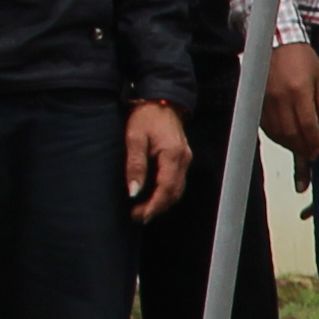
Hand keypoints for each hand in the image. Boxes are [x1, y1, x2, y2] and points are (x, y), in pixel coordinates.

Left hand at [121, 100, 191, 221]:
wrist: (161, 101)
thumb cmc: (146, 117)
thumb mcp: (135, 138)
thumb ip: (135, 165)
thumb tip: (133, 191)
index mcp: (172, 155)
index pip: (166, 188)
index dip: (153, 205)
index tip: (139, 215)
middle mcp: (183, 159)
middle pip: (174, 193)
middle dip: (157, 208)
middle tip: (137, 216)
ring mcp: (185, 159)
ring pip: (177, 190)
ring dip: (162, 203)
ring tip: (142, 210)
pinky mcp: (182, 159)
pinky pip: (177, 182)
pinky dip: (165, 193)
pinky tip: (152, 196)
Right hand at [263, 42, 318, 156]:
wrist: (276, 41)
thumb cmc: (301, 57)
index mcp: (299, 91)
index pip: (308, 125)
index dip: (315, 141)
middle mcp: (281, 98)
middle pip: (291, 133)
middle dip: (303, 148)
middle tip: (312, 154)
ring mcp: (266, 100)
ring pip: (277, 132)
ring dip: (289, 145)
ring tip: (301, 149)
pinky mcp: (256, 100)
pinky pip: (265, 126)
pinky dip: (276, 136)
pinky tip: (285, 139)